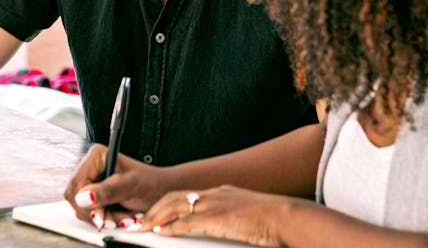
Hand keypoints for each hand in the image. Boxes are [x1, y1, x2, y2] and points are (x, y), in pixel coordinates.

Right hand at [64, 144, 170, 229]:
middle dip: (96, 212)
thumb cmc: (149, 182)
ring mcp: (89, 181)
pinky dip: (104, 218)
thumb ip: (107, 191)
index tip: (102, 215)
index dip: (86, 203)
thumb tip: (83, 197)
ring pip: (80, 207)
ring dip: (102, 217)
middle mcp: (88, 166)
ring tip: (123, 216)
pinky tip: (118, 216)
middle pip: (74, 197)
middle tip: (117, 219)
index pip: (76, 184)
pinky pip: (88, 212)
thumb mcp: (131, 186)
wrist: (160, 190)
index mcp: (96, 156)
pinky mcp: (92, 194)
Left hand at [140, 185, 286, 246]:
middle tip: (140, 220)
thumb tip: (224, 228)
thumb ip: (230, 220)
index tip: (156, 213)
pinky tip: (160, 233)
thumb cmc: (274, 221)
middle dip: (155, 209)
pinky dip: (171, 227)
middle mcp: (215, 194)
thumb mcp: (246, 217)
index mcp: (222, 193)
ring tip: (142, 227)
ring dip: (155, 217)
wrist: (287, 217)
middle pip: (175, 197)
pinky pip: (187, 221)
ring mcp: (215, 204)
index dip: (168, 204)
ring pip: (175, 206)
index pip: (187, 195)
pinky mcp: (217, 218)